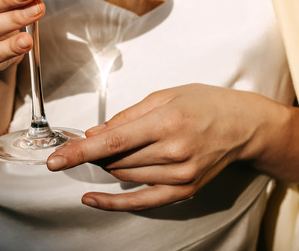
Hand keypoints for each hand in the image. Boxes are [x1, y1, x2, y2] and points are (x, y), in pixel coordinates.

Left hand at [46, 84, 288, 210]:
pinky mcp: (185, 190)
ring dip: (109, 166)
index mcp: (167, 121)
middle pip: (116, 160)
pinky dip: (113, 202)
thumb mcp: (164, 96)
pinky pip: (142, 202)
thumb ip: (127, 116)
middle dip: (96, 152)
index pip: (113, 141)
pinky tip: (92, 199)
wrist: (243, 125)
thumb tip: (94, 134)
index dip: (79, 152)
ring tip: (115, 151)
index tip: (54, 160)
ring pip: (125, 176)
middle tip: (91, 141)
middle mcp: (174, 151)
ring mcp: (180, 175)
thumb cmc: (204, 103)